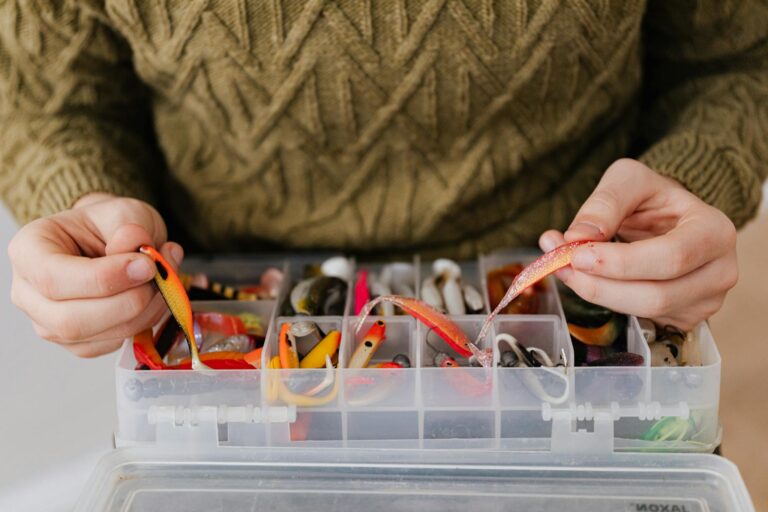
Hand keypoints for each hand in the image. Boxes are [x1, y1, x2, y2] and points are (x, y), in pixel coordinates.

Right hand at [8, 193, 182, 356]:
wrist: (116, 241)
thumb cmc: (111, 225)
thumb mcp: (123, 211)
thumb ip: (129, 227)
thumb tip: (135, 250)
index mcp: (28, 251)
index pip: (53, 278)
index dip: (105, 277)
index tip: (146, 265)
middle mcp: (29, 293)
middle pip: (72, 320)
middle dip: (128, 302)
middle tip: (159, 275)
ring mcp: (50, 324)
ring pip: (98, 336)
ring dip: (144, 312)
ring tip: (164, 280)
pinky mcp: (78, 343)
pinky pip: (114, 343)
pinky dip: (145, 322)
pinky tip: (154, 296)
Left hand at [539, 158, 737, 330]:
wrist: (670, 217)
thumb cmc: (654, 197)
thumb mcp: (629, 180)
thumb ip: (605, 203)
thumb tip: (578, 236)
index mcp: (714, 232)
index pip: (671, 258)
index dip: (621, 263)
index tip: (578, 255)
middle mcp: (719, 272)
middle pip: (656, 295)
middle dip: (600, 285)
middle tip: (560, 264)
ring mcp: (705, 301)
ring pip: (644, 312)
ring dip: (596, 293)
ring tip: (564, 266)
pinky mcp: (684, 318)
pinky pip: (640, 319)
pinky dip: (606, 301)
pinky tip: (587, 279)